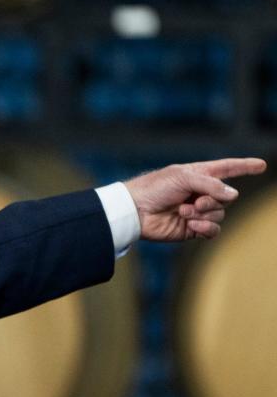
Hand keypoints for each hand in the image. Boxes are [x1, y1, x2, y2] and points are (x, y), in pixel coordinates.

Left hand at [125, 158, 266, 240]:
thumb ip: (211, 184)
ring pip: (220, 215)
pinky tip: (193, 226)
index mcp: (199, 175)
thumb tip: (234, 195)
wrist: (135, 211)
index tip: (261, 165)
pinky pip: (212, 231)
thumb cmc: (155, 188)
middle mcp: (201, 193)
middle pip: (227, 197)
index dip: (244, 166)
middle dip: (214, 201)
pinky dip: (206, 228)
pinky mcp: (191, 229)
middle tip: (195, 202)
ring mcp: (197, 212)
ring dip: (204, 214)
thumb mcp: (184, 177)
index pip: (228, 168)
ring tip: (183, 212)